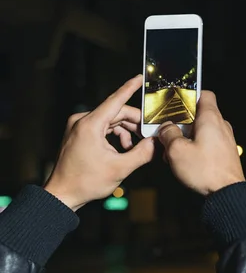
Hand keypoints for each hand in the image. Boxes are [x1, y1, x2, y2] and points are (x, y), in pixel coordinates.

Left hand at [44, 75, 154, 210]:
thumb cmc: (87, 182)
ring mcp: (78, 126)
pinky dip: (115, 135)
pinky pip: (103, 127)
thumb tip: (156, 143)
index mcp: (90, 125)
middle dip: (135, 123)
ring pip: (111, 121)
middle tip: (150, 134)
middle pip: (116, 113)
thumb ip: (142, 153)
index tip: (140, 78)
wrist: (62, 194)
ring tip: (136, 147)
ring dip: (126, 131)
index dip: (130, 88)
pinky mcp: (78, 134)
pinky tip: (123, 149)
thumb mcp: (120, 169)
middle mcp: (82, 121)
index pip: (115, 100)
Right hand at [158, 91, 244, 194]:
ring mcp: (225, 139)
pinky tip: (186, 160)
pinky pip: (208, 143)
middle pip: (199, 114)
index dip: (188, 96)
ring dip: (187, 137)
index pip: (204, 94)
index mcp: (211, 118)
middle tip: (168, 133)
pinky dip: (196, 147)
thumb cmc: (205, 170)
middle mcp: (221, 125)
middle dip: (181, 122)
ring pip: (202, 130)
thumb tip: (166, 128)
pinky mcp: (225, 152)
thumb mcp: (177, 150)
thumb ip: (168, 134)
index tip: (175, 104)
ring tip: (174, 151)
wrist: (228, 192)